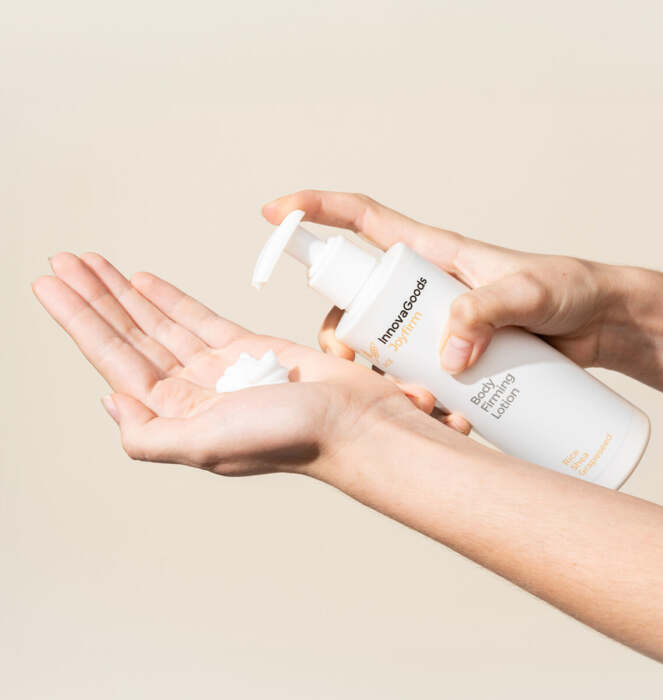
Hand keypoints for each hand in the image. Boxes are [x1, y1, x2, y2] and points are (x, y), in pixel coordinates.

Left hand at [32, 253, 418, 476]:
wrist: (353, 422)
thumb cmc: (290, 437)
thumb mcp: (206, 445)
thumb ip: (149, 436)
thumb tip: (110, 402)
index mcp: (176, 416)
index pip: (115, 361)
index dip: (81, 322)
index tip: (51, 286)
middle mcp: (192, 393)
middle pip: (131, 337)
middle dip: (94, 299)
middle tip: (62, 262)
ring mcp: (219, 368)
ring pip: (160, 323)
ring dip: (124, 294)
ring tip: (91, 264)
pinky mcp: (249, 348)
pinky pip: (199, 318)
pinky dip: (171, 299)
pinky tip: (144, 283)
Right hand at [263, 191, 615, 424]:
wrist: (601, 324)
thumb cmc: (568, 289)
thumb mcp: (530, 293)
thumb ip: (487, 312)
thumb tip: (446, 357)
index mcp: (431, 253)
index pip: (361, 219)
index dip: (314, 210)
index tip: (274, 213)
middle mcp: (422, 288)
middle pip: (356, 301)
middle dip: (339, 332)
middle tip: (352, 366)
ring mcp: (434, 323)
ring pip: (379, 345)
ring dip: (377, 376)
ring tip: (413, 402)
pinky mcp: (450, 355)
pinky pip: (413, 374)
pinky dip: (412, 397)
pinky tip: (437, 417)